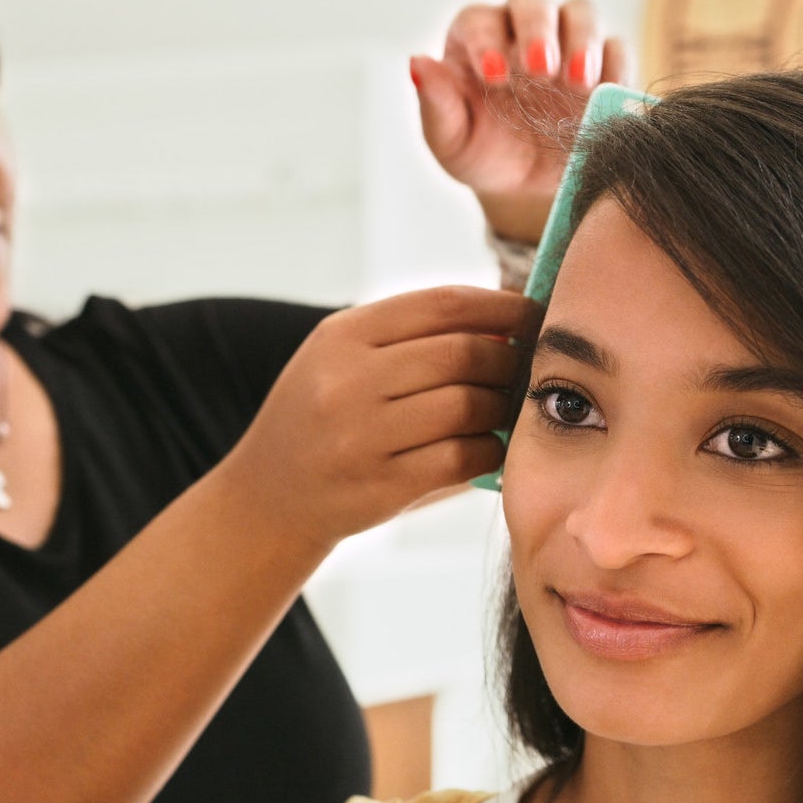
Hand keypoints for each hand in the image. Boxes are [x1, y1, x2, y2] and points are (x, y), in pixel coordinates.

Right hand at [221, 287, 538, 548]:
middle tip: (531, 366)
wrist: (268, 496)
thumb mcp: (340, 359)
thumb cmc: (320, 419)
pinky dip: (491, 450)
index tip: (534, 312)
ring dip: (503, 407)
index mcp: (342, 337)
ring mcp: (361, 436)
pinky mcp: (380, 486)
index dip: (501, 306)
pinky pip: (461, 458)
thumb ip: (408, 336)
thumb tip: (505, 317)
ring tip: (511, 408)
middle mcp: (347, 381)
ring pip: (467, 406)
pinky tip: (494, 447)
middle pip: (462, 354)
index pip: (442, 305)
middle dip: (510, 358)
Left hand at [412, 0, 634, 242]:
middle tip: (541, 70)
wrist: (528, 186)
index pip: (478, 21)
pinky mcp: (605, 64)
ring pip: (581, 12)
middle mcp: (521, 29)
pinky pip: (618, 49)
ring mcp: (567, 42)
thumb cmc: (481, 154)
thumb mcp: (451, 142)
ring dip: (584, 40)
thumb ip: (436, 105)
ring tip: (581, 83)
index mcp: (476, 39)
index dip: (486, 41)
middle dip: (538, 29)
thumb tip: (417, 63)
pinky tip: (607, 94)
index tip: (495, 76)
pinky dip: (616, 66)